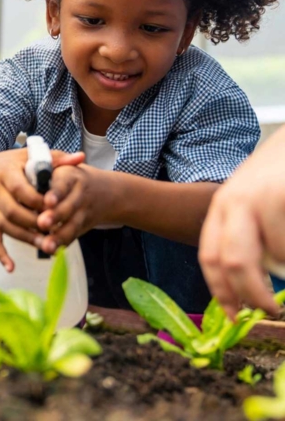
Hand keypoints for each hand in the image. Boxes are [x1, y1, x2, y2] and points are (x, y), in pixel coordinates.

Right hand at [0, 149, 84, 271]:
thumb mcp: (27, 155)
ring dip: (24, 238)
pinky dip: (0, 254)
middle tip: (53, 230)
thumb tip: (81, 157)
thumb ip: (55, 157)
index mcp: (5, 173)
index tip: (53, 205)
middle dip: (32, 223)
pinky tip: (12, 267)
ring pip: (5, 227)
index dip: (36, 199)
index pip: (19, 188)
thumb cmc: (7, 163)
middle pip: (12, 211)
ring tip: (45, 246)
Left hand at [36, 164, 108, 253]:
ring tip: (46, 245)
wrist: (103, 190)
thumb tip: (31, 166)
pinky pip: (72, 235)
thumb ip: (46, 166)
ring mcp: (83, 212)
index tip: (47, 201)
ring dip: (59, 236)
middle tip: (41, 223)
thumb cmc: (69, 177)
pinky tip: (51, 250)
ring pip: (72, 225)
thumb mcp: (61, 165)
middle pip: (69, 207)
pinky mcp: (83, 226)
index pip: (63, 184)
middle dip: (55, 216)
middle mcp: (79, 194)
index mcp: (71, 176)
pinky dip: (62, 243)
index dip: (56, 193)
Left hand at [199, 134, 284, 316]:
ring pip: (276, 256)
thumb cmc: (280, 173)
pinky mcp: (283, 198)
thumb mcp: (252, 199)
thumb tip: (248, 284)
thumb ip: (245, 235)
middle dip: (253, 295)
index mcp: (221, 207)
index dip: (221, 291)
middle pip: (234, 264)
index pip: (210, 257)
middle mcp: (235, 203)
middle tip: (271, 309)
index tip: (234, 315)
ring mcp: (262, 200)